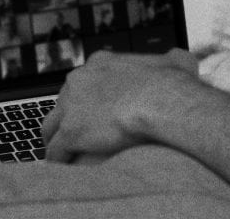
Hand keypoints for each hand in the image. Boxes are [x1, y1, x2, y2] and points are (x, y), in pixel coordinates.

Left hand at [43, 49, 197, 162]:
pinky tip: (66, 172)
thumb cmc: (173, 84)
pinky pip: (55, 152)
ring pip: (51, 127)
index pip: (82, 81)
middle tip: (79, 134)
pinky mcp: (71, 132)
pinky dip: (59, 162)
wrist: (163, 102)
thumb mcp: (178, 61)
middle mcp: (80, 80)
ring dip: (56, 141)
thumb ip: (174, 59)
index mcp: (100, 62)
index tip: (94, 111)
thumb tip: (179, 58)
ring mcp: (72, 106)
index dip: (87, 98)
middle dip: (68, 118)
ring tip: (65, 156)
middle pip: (62, 102)